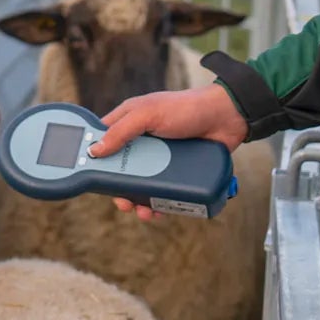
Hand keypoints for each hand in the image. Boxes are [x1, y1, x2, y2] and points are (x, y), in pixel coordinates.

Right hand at [91, 86, 247, 221]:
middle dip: (119, 190)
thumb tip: (95, 151)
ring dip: (138, 201)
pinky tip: (159, 210)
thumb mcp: (149, 114)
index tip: (92, 178)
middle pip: (121, 170)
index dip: (96, 159)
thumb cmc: (187, 107)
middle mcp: (143, 141)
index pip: (104, 141)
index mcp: (131, 122)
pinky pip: (163, 191)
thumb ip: (121, 131)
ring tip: (143, 211)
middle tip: (123, 203)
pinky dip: (158, 203)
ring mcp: (161, 157)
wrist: (227, 117)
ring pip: (141, 185)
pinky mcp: (178, 170)